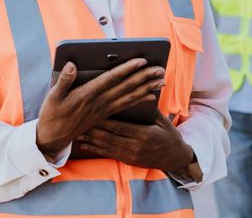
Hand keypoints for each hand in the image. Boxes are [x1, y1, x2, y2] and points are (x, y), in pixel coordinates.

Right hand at [36, 59, 164, 156]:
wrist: (54, 137)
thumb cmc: (52, 114)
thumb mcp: (53, 96)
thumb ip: (64, 80)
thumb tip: (71, 64)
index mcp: (88, 94)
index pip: (112, 79)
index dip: (127, 69)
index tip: (141, 61)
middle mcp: (100, 102)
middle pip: (126, 87)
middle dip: (144, 77)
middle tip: (160, 69)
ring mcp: (104, 109)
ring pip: (130, 97)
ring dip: (147, 88)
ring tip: (161, 81)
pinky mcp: (105, 115)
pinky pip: (126, 106)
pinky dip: (140, 100)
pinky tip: (150, 96)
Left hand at [77, 111, 193, 171]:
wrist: (175, 159)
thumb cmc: (170, 137)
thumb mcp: (164, 121)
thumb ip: (152, 109)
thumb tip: (143, 91)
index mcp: (144, 134)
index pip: (120, 126)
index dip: (104, 121)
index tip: (91, 113)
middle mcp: (135, 146)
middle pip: (110, 137)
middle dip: (93, 130)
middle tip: (77, 122)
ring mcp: (131, 155)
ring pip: (106, 147)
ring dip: (91, 140)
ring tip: (76, 133)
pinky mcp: (128, 160)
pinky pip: (109, 154)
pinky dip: (96, 150)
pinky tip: (85, 146)